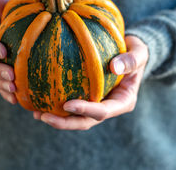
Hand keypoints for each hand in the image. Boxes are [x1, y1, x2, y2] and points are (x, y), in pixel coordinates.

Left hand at [33, 35, 148, 129]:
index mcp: (123, 102)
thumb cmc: (136, 51)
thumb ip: (131, 60)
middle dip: (64, 122)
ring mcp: (97, 104)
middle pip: (85, 122)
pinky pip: (71, 106)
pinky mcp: (88, 98)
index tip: (67, 104)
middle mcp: (109, 107)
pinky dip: (56, 105)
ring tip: (36, 113)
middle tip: (43, 116)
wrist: (131, 52)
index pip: (103, 112)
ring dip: (57, 118)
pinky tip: (39, 100)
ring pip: (76, 118)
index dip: (85, 111)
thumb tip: (114, 66)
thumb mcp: (139, 53)